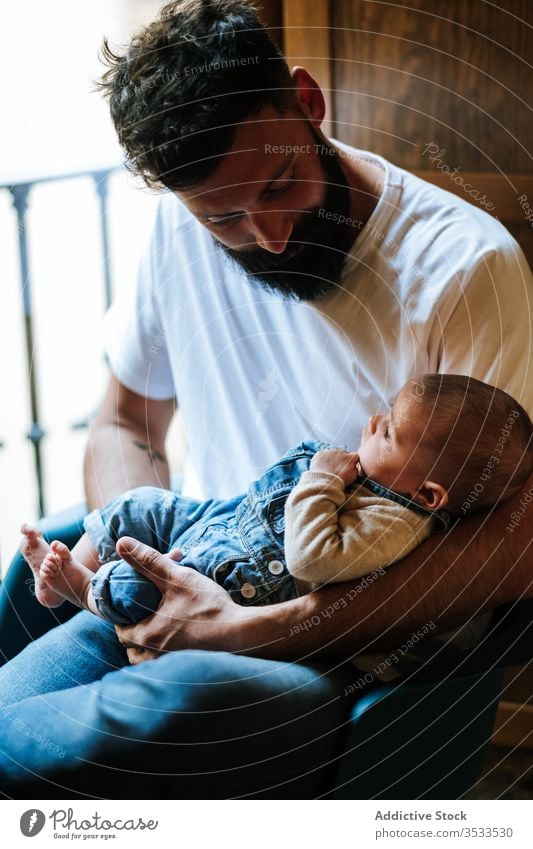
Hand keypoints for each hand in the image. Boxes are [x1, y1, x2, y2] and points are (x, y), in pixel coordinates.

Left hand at [113, 536, 246, 663]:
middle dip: (134, 631)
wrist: (242, 634)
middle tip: (142, 615)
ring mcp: (170, 665)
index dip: (121, 618)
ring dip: (147, 646)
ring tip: (158, 628)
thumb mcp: (177, 578)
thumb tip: (122, 543)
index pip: (120, 631)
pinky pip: (164, 665)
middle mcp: (154, 657)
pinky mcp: (185, 668)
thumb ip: (148, 560)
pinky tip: (176, 638)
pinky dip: (164, 653)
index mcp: (147, 636)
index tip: (129, 606)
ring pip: (147, 660)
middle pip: (132, 649)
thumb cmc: (208, 607)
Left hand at [310, 449, 360, 484]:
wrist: (325, 481)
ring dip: (332, 458)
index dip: (351, 462)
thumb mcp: (353, 476)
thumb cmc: (340, 480)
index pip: (354, 456)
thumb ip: (355, 468)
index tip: (348, 467)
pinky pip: (322, 454)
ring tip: (329, 468)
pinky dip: (322, 459)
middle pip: (343, 453)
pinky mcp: (320, 453)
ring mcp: (330, 451)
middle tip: (338, 468)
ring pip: (332, 453)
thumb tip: (353, 465)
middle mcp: (341, 451)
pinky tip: (322, 467)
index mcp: (351, 457)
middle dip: (341, 459)